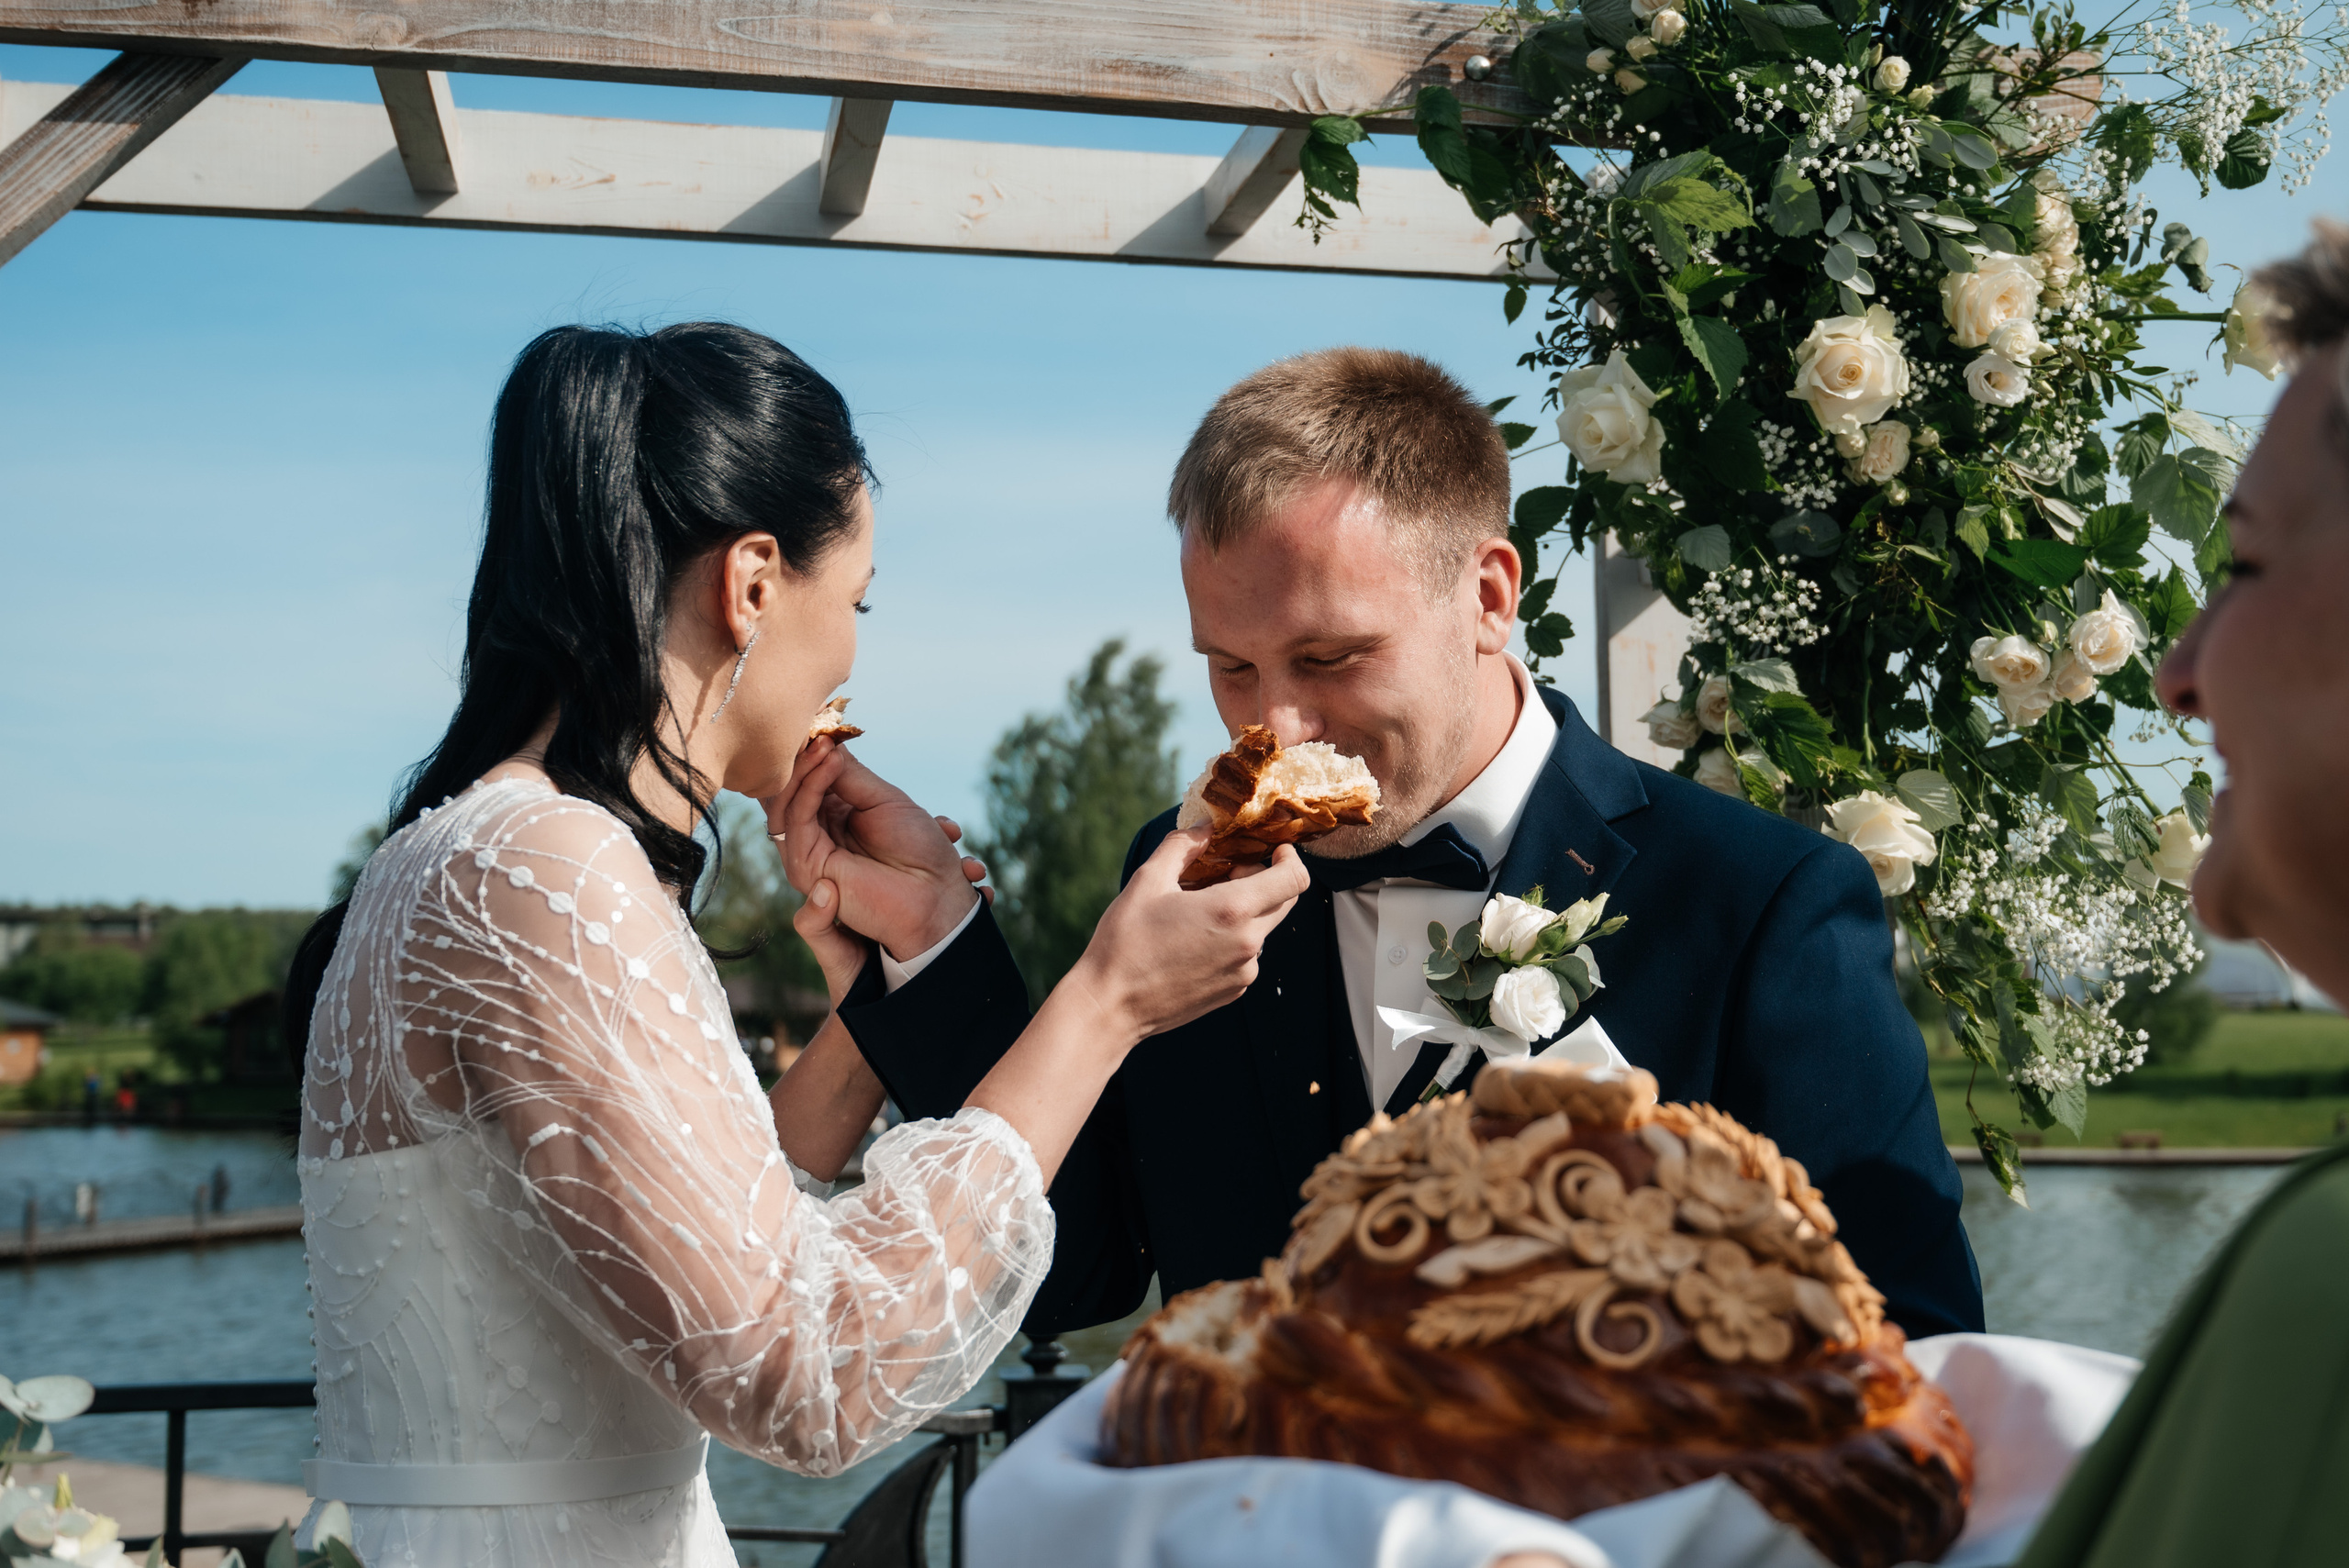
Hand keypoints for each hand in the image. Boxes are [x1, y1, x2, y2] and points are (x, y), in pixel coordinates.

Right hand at [766, 739, 984, 969]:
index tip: (817, 722)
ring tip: (823, 744)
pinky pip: (798, 820)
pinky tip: (829, 763)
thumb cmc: (919, 849)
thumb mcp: (885, 800)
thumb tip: (822, 741)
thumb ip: (849, 775)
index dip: (807, 752)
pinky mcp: (807, 868)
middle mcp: (817, 835)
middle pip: (789, 790)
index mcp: (834, 818)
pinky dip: (810, 788)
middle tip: (813, 728)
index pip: (806, 781)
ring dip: (804, 768)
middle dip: (799, 757)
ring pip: (787, 803)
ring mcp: (808, 852)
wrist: (936, 895)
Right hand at [1065, 828, 1309, 1043]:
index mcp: (1233, 910)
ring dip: (1246, 910)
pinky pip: (1247, 954)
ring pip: (1264, 928)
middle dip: (1265, 879)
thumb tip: (1205, 826)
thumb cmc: (1125, 942)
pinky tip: (1195, 937)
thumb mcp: (1148, 880)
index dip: (1291, 858)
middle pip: (1284, 902)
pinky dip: (1234, 937)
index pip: (1294, 879)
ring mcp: (1244, 972)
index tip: (1274, 849)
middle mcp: (1248, 943)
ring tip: (1202, 906)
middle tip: (1228, 871)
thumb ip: (1183, 845)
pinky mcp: (1234, 991)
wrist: (1111, 1006)